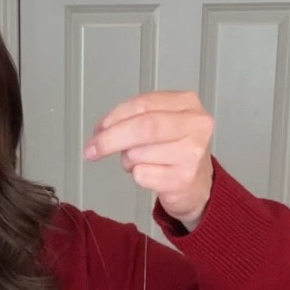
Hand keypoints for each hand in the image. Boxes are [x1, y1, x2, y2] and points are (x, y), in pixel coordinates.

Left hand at [83, 90, 214, 227]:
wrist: (198, 186)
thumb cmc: (175, 151)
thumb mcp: (162, 123)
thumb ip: (135, 118)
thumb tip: (101, 130)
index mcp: (188, 103)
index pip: (143, 104)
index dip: (115, 116)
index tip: (98, 129)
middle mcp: (195, 125)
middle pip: (143, 127)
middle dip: (110, 139)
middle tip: (91, 149)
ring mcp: (192, 153)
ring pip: (138, 153)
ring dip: (128, 160)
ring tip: (142, 162)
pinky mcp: (183, 178)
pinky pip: (142, 174)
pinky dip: (137, 176)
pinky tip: (152, 175)